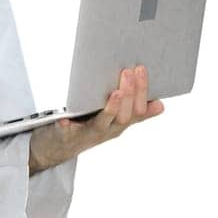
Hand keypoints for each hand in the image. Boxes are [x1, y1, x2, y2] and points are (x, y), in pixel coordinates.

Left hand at [28, 66, 163, 170]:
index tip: (141, 68)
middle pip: (123, 117)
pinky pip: (67, 132)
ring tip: (115, 93)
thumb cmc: (87, 128)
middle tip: (129, 72)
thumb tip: (160, 105)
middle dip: (129, 94)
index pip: (138, 110)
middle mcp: (106, 130)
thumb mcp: (114, 122)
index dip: (141, 91)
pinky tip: (64, 119)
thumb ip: (136, 113)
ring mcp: (86, 134)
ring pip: (102, 124)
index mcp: (118, 123)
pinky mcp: (65, 137)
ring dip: (110, 109)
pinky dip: (66, 126)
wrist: (57, 149)